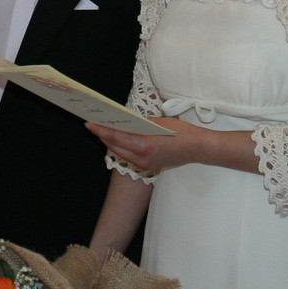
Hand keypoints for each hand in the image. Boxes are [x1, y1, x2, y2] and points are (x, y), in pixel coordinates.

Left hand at [86, 118, 214, 171]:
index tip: (89, 124)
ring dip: (111, 142)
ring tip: (104, 130)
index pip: (115, 137)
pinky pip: (128, 156)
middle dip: (103, 136)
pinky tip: (119, 139)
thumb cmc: (182, 132)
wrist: (197, 148)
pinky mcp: (148, 166)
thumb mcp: (159, 122)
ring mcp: (144, 164)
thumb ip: (141, 123)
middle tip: (95, 125)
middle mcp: (141, 157)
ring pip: (120, 152)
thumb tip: (126, 121)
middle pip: (114, 146)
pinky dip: (122, 147)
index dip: (100, 130)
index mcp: (143, 145)